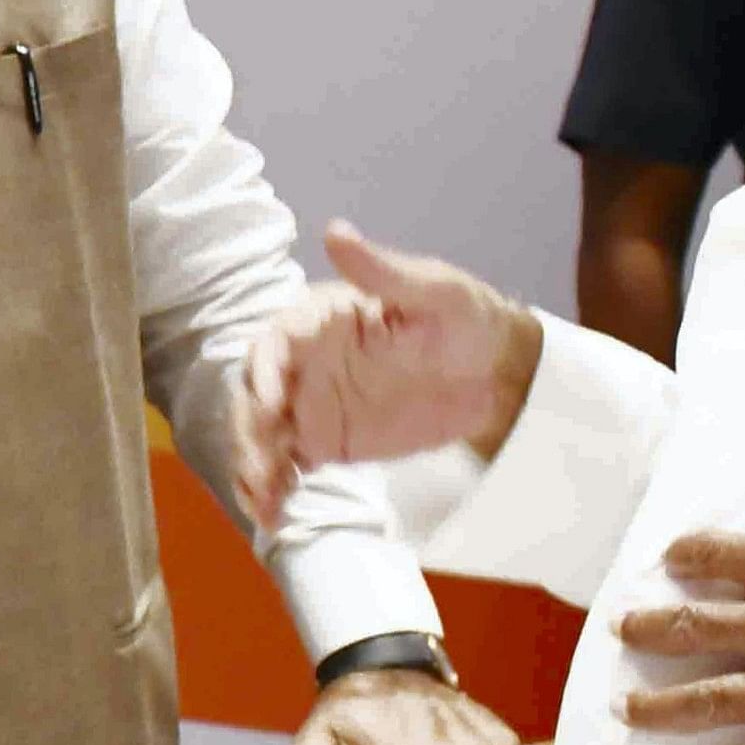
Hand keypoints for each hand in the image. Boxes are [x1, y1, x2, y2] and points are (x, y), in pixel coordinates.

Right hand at [236, 224, 544, 522]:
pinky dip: (273, 489)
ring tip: (264, 500)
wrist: (495, 374)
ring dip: (254, 466)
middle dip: (249, 431)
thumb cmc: (465, 318)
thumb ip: (381, 270)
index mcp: (320, 320)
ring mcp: (311, 405)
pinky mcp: (324, 442)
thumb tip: (336, 230)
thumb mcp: (434, 290)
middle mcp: (305, 363)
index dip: (265, 372)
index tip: (273, 404)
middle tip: (262, 466)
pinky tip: (274, 514)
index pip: (275, 343)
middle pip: (256, 395)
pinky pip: (286, 466)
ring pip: (263, 435)